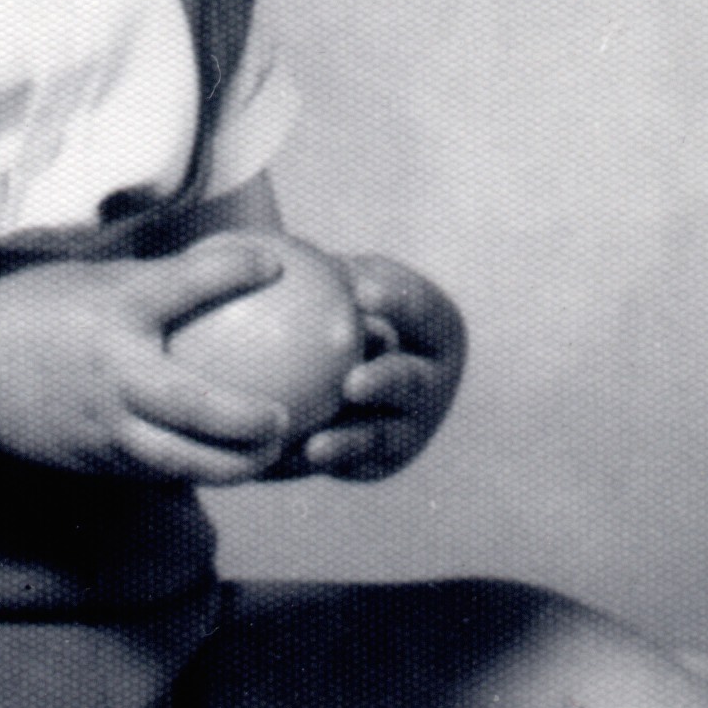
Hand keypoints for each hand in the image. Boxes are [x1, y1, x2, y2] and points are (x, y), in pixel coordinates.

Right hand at [0, 236, 296, 482]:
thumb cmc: (34, 313)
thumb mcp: (93, 281)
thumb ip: (158, 283)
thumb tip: (229, 265)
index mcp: (114, 314)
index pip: (185, 284)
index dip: (236, 269)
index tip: (276, 264)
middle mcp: (114, 375)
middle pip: (198, 408)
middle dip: (251, 421)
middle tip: (287, 418)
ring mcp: (103, 427)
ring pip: (183, 461)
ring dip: (233, 466)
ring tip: (267, 460)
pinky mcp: (95, 462)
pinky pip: (156, 473)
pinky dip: (193, 474)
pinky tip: (221, 469)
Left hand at [285, 254, 466, 481]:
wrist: (343, 358)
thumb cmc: (342, 297)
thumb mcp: (345, 276)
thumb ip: (326, 270)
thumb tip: (273, 243)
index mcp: (436, 327)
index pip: (419, 310)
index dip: (396, 302)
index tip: (360, 292)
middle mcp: (432, 381)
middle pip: (412, 383)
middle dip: (387, 383)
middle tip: (352, 383)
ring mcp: (411, 425)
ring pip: (380, 438)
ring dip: (350, 444)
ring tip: (314, 448)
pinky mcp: (379, 461)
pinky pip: (343, 465)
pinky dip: (311, 465)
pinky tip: (271, 465)